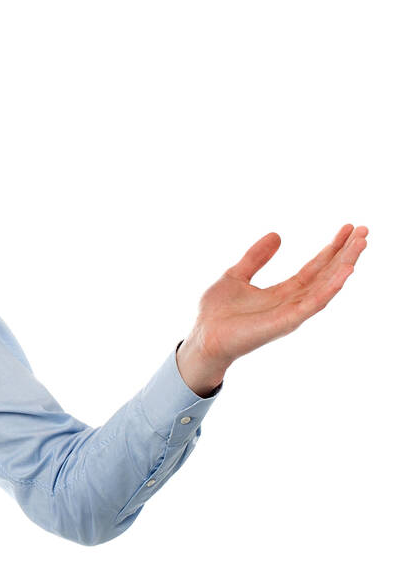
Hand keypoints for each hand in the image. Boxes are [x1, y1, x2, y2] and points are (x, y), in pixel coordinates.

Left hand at [183, 223, 368, 376]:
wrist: (202, 337)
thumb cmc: (216, 313)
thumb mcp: (236, 275)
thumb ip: (256, 257)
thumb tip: (276, 234)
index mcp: (283, 292)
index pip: (315, 267)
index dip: (331, 248)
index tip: (348, 228)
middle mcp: (292, 302)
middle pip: (326, 274)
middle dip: (346, 253)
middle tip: (365, 230)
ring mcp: (291, 313)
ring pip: (326, 286)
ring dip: (345, 265)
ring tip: (361, 245)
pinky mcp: (285, 322)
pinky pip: (313, 304)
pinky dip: (330, 289)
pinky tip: (345, 272)